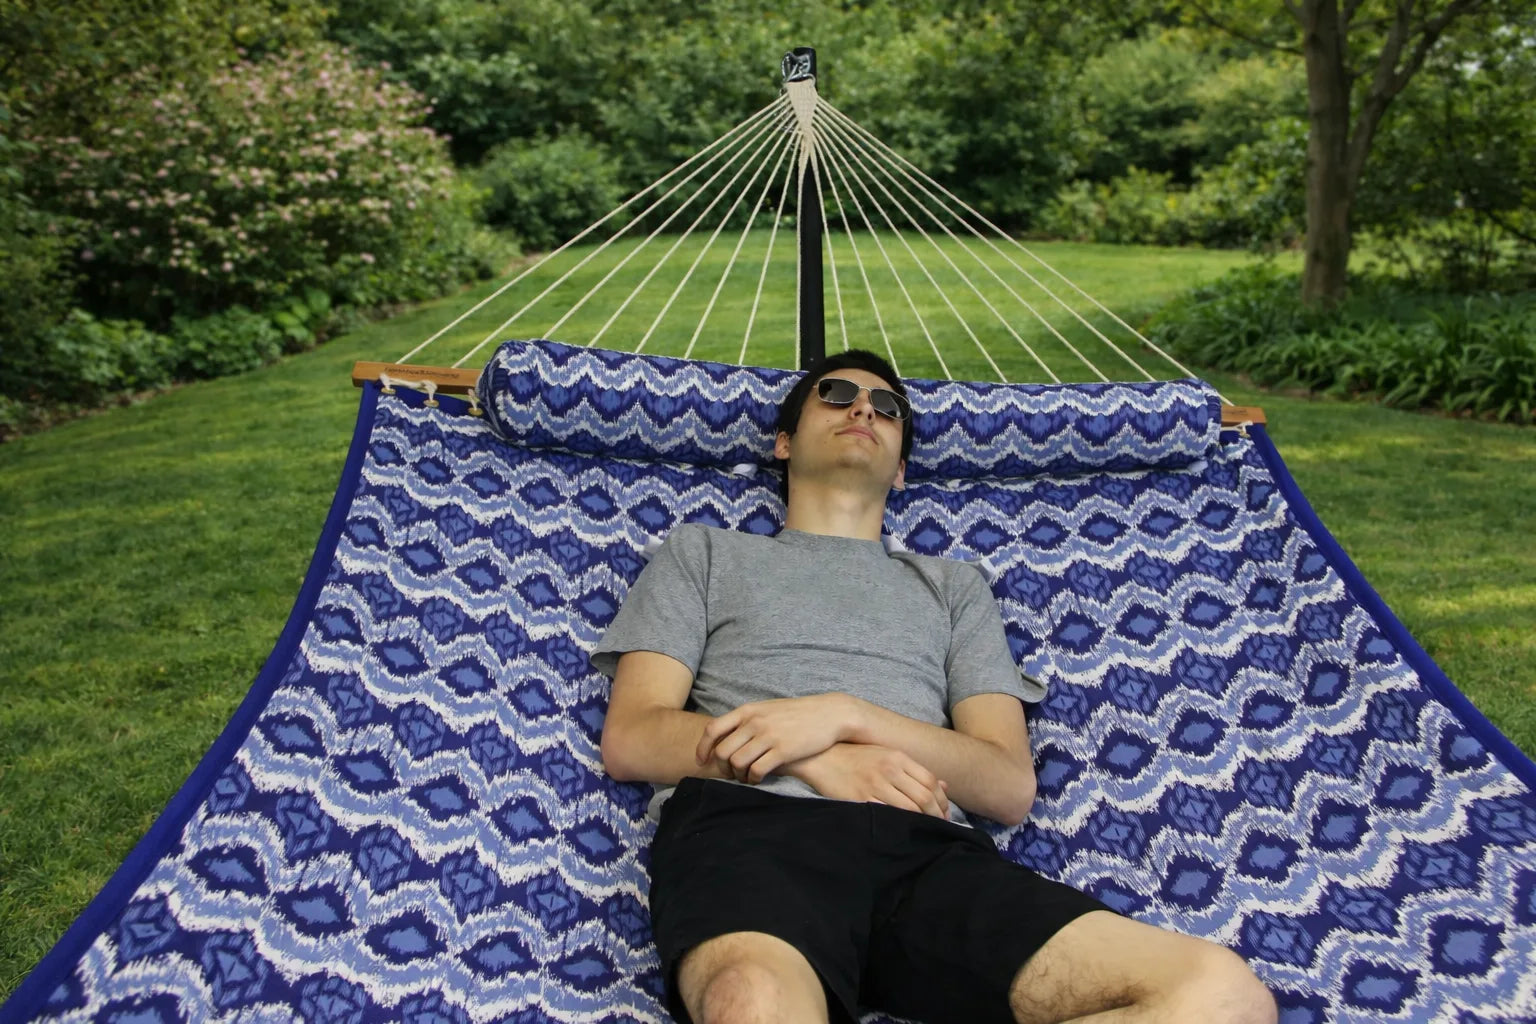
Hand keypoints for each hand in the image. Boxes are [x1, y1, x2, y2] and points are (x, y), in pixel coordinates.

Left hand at [696, 694, 854, 783]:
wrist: (829, 714)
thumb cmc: (797, 714)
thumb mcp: (768, 709)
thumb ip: (747, 719)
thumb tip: (727, 736)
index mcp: (748, 710)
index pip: (713, 729)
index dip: (702, 748)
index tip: (701, 761)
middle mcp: (755, 722)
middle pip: (722, 751)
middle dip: (722, 768)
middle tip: (730, 774)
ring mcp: (768, 736)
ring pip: (737, 763)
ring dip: (738, 776)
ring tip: (746, 778)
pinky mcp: (783, 751)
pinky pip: (757, 771)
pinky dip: (753, 779)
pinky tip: (758, 779)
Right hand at [788, 743, 950, 819]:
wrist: (823, 757)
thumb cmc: (857, 757)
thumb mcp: (887, 755)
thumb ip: (915, 770)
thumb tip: (944, 785)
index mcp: (898, 757)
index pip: (931, 781)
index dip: (943, 799)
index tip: (945, 811)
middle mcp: (889, 769)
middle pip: (923, 797)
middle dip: (936, 814)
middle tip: (940, 825)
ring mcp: (874, 785)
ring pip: (909, 809)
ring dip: (922, 822)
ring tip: (926, 829)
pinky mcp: (861, 799)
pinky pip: (887, 815)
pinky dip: (900, 824)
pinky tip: (904, 829)